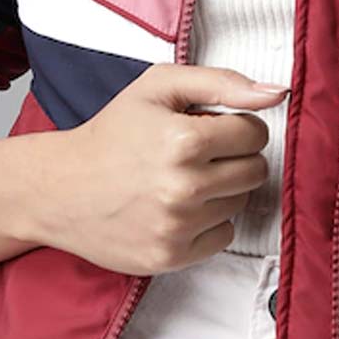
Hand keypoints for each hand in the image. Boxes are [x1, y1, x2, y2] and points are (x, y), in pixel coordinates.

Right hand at [26, 63, 289, 275]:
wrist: (62, 187)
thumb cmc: (113, 132)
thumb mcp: (159, 86)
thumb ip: (222, 82)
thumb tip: (277, 92)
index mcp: (184, 139)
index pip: (255, 133)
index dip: (236, 125)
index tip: (211, 126)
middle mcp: (184, 188)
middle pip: (255, 171)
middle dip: (233, 156)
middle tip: (197, 152)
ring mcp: (178, 227)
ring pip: (240, 203)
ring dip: (221, 188)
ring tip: (182, 178)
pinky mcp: (171, 257)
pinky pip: (224, 237)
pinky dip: (208, 221)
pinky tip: (178, 206)